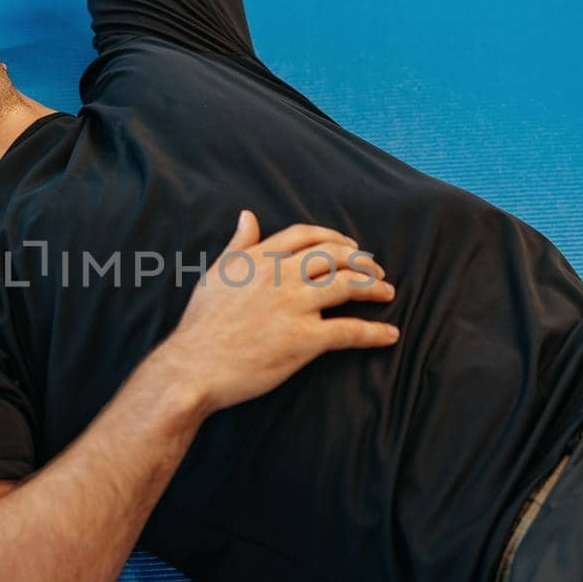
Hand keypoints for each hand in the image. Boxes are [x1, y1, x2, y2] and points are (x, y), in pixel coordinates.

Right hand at [156, 210, 398, 413]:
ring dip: (374, 288)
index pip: (307, 235)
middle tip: (376, 272)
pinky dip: (374, 333)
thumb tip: (248, 216)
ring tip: (387, 293)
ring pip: (348, 286)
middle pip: (335, 256)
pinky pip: (349, 331)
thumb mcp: (217, 273)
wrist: (193, 366)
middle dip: (361, 262)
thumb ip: (238, 244)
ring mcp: (294, 306)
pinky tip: (389, 334)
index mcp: (260, 258)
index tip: (350, 246)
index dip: (334, 237)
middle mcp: (281, 276)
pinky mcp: (304, 339)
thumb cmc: (202, 323)